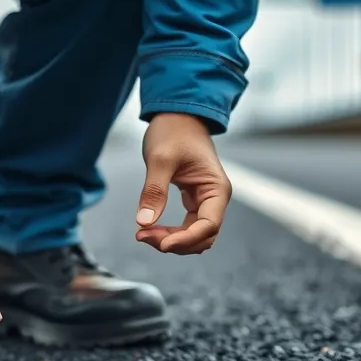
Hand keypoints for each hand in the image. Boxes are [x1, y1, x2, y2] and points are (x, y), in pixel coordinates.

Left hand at [135, 113, 231, 254]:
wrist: (177, 116)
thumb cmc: (173, 131)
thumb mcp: (160, 159)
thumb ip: (154, 191)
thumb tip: (144, 222)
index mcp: (216, 188)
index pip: (208, 226)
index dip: (186, 239)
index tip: (161, 244)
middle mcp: (215, 198)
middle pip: (202, 237)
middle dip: (175, 242)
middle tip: (143, 236)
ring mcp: (205, 201)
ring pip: (194, 236)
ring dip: (171, 240)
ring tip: (143, 234)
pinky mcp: (194, 202)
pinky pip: (186, 227)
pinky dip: (170, 233)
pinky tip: (150, 228)